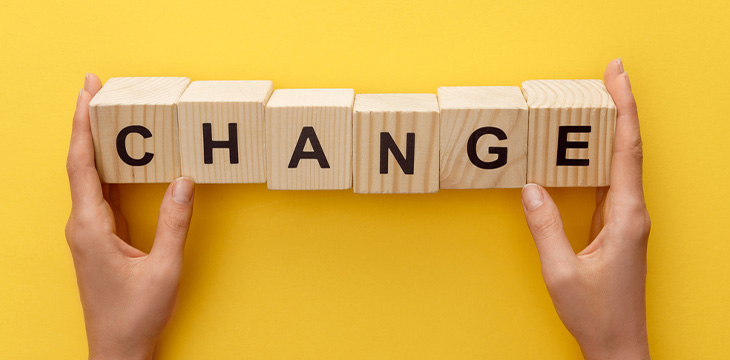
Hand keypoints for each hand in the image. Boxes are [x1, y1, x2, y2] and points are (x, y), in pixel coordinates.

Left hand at [65, 73, 195, 359]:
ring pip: (85, 176)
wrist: (117, 350)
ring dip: (93, 142)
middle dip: (85, 121)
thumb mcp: (163, 269)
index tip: (86, 92)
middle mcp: (81, 225)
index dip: (83, 124)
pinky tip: (116, 157)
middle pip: (79, 162)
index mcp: (91, 228)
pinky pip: (96, 193)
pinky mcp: (95, 239)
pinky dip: (103, 167)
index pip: (82, 164)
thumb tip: (183, 181)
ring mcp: (86, 233)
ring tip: (104, 112)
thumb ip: (174, 223)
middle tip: (94, 87)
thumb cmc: (135, 315)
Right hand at [521, 59, 650, 359]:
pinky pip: (610, 182)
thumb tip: (531, 187)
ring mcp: (627, 220)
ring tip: (597, 102)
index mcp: (626, 218)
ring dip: (612, 130)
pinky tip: (586, 150)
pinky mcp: (618, 228)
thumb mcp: (561, 271)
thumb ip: (545, 226)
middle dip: (622, 107)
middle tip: (609, 75)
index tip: (617, 76)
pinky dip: (600, 158)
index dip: (624, 109)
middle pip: (630, 148)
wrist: (618, 345)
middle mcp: (633, 213)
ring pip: (622, 164)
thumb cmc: (597, 314)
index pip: (628, 151)